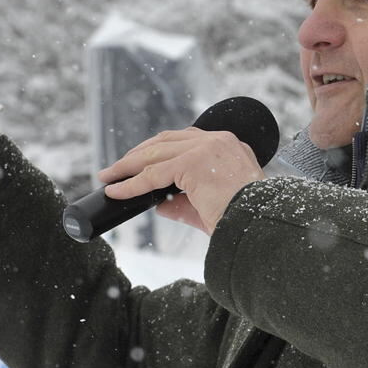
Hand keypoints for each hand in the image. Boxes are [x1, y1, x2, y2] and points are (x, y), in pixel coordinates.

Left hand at [97, 128, 265, 234]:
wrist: (258, 226)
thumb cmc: (242, 220)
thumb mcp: (209, 207)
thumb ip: (183, 203)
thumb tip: (158, 205)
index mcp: (227, 147)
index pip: (185, 141)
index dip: (157, 151)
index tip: (137, 162)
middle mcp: (218, 140)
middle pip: (166, 140)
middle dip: (137, 155)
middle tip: (115, 169)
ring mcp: (206, 148)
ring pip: (156, 153)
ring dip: (128, 165)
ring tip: (109, 176)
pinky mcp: (194, 162)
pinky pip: (154, 173)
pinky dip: (132, 183)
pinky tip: (116, 191)